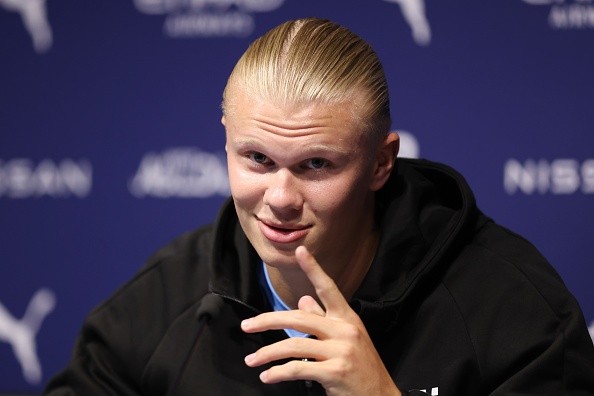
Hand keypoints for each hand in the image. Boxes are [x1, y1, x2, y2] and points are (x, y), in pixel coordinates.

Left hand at [241, 246, 400, 395]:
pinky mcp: (336, 372)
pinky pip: (299, 368)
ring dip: (268, 352)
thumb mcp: (346, 339)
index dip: (314, 269)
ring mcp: (342, 350)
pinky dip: (278, 372)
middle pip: (299, 317)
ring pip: (295, 344)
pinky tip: (268, 375)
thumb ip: (324, 319)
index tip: (301, 251)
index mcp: (347, 318)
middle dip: (268, 320)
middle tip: (247, 325)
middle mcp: (345, 330)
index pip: (328, 288)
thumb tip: (304, 300)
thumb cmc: (361, 368)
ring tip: (252, 359)